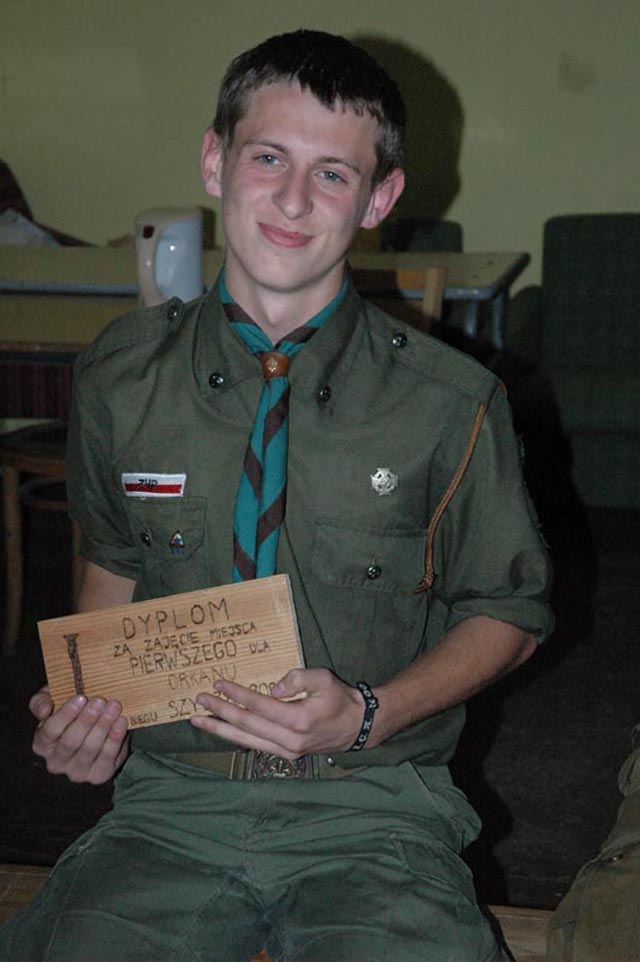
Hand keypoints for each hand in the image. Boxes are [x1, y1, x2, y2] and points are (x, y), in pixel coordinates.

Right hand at [30, 686, 129, 783]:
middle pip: (70, 742)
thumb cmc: (69, 711)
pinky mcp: (98, 775)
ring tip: (113, 707)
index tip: (81, 698)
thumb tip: (44, 711)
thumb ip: (41, 702)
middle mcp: (56, 762)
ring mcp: (77, 772)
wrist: (95, 726)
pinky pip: (108, 757)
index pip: (50, 731)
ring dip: (103, 726)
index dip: (65, 715)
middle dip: (86, 720)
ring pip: (90, 749)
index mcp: (42, 744)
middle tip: (100, 701)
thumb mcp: (52, 700)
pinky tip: (121, 721)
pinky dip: (115, 738)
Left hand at [190, 668, 368, 758]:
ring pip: (246, 741)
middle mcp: (289, 740)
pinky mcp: (287, 754)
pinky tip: (222, 731)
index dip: (236, 695)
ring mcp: (287, 751)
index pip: (258, 706)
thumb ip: (298, 678)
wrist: (356, 726)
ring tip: (199, 721)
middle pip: (246, 726)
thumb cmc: (340, 699)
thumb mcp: (324, 679)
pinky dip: (236, 738)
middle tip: (200, 701)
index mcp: (298, 720)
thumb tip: (273, 688)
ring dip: (220, 730)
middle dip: (220, 713)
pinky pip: (255, 745)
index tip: (218, 684)